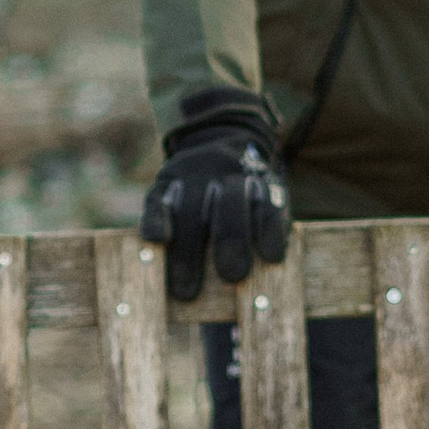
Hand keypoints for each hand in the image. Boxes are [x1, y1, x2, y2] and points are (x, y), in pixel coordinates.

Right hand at [139, 86, 292, 300]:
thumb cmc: (248, 190)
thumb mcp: (268, 193)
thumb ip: (270, 225)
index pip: (266, 206)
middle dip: (231, 245)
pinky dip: (156, 222)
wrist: (220, 136)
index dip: (270, 232)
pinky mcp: (164, 180)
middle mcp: (225, 174)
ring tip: (187, 292)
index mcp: (256, 180)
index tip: (272, 259)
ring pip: (191, 212)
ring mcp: (192, 175)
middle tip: (232, 277)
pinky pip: (157, 202)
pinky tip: (158, 243)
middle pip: (230, 210)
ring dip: (189, 253)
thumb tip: (268, 270)